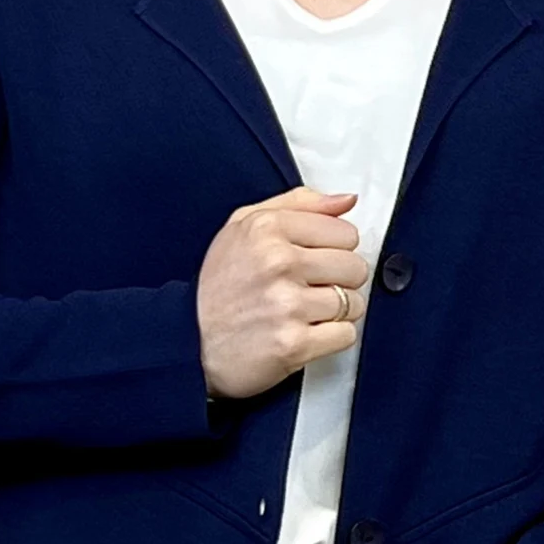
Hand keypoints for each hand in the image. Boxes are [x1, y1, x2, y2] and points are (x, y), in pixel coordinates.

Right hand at [197, 186, 370, 400]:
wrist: (190, 341)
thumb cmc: (219, 286)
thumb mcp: (244, 226)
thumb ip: (299, 204)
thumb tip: (346, 200)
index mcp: (268, 228)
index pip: (345, 232)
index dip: (335, 249)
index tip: (316, 259)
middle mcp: (278, 263)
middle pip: (354, 267)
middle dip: (339, 280)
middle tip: (311, 287)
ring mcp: (286, 304)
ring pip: (353, 303)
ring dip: (335, 311)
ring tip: (305, 311)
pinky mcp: (293, 343)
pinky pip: (345, 335)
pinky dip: (331, 337)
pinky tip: (306, 331)